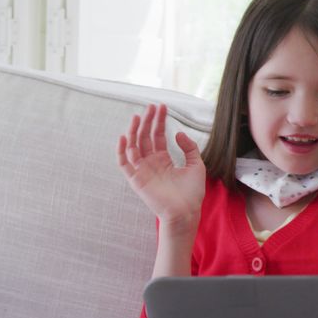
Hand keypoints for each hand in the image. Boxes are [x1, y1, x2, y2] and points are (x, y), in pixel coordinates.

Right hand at [117, 104, 205, 227]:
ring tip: (137, 116)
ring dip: (134, 131)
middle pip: (145, 138)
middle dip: (147, 121)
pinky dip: (122, 151)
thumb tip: (178, 133)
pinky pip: (124, 164)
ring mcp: (142, 171)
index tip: (161, 106)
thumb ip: (189, 148)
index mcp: (163, 159)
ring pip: (133, 147)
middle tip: (150, 106)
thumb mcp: (196, 165)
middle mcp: (151, 163)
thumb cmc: (192, 192)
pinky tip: (124, 137)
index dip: (159, 121)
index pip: (158, 136)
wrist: (187, 211)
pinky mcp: (136, 180)